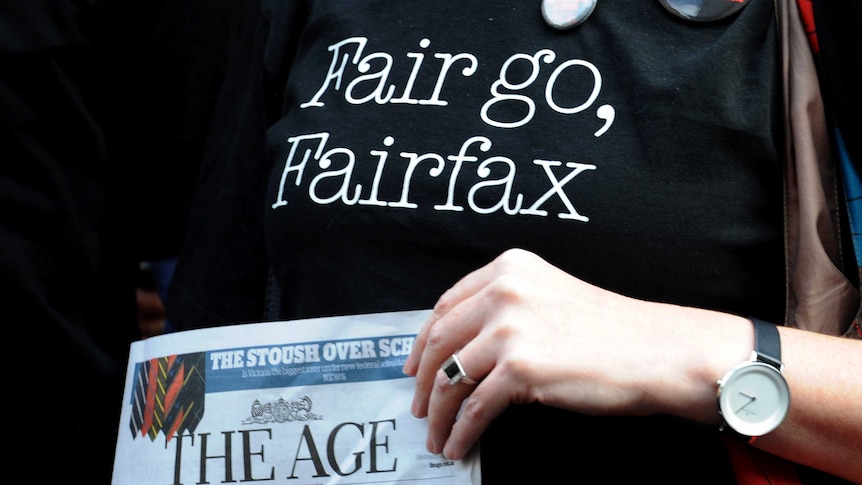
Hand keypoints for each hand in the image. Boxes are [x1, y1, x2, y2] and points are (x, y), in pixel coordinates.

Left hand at [402, 248, 748, 459]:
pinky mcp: (521, 367)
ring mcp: (510, 327)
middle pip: (439, 341)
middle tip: (420, 406)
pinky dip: (461, 431)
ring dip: (438, 413)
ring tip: (437, 434)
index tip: (415, 366)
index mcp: (509, 269)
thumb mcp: (550, 297)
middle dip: (423, 381)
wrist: (658, 351)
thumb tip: (464, 349)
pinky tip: (459, 443)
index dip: (423, 341)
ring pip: (451, 377)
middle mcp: (504, 291)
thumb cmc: (612, 331)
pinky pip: (475, 407)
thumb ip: (506, 309)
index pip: (446, 305)